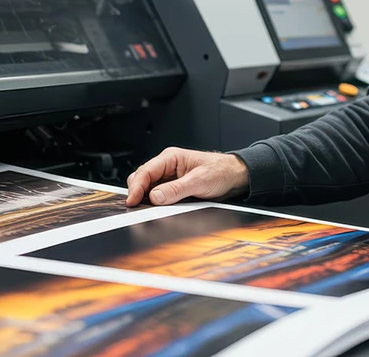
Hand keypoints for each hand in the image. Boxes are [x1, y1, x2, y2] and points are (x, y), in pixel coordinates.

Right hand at [125, 147, 249, 206]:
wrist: (236, 177)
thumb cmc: (221, 171)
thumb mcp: (200, 181)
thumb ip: (177, 189)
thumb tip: (155, 196)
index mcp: (171, 158)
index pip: (146, 171)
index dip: (136, 187)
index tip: (132, 201)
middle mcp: (168, 167)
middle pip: (142, 180)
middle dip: (137, 193)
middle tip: (136, 208)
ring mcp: (170, 179)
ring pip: (149, 189)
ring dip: (146, 199)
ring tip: (145, 210)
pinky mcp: (174, 189)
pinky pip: (159, 196)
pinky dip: (155, 203)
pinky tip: (156, 210)